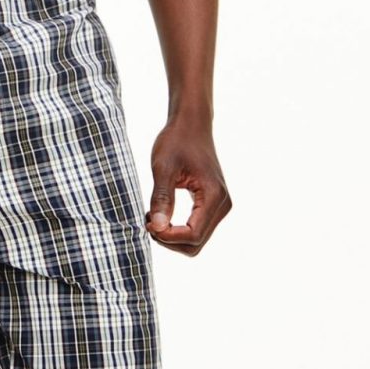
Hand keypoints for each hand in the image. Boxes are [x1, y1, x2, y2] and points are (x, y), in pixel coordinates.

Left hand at [146, 122, 231, 255]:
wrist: (191, 125)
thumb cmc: (177, 141)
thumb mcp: (163, 168)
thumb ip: (161, 198)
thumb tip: (157, 228)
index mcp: (214, 195)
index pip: (193, 235)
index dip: (168, 236)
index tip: (147, 222)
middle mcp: (222, 205)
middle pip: (196, 243)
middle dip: (169, 240)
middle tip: (148, 221)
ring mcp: (220, 206)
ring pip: (196, 240)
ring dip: (172, 237)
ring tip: (152, 217)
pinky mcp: (212, 205)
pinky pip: (196, 229)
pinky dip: (177, 230)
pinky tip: (159, 214)